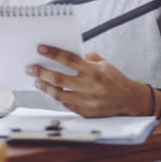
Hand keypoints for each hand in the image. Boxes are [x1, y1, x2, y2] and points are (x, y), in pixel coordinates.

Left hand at [25, 45, 149, 117]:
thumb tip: (66, 55)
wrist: (130, 100)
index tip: (40, 49)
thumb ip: (86, 58)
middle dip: (41, 72)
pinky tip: (50, 90)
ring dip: (45, 86)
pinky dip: (56, 96)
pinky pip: (66, 104)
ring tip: (37, 80)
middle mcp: (90, 86)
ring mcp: (87, 101)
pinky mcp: (86, 113)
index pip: (69, 59)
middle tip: (30, 68)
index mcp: (94, 71)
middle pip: (59, 78)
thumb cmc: (115, 79)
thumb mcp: (104, 63)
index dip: (53, 54)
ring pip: (59, 94)